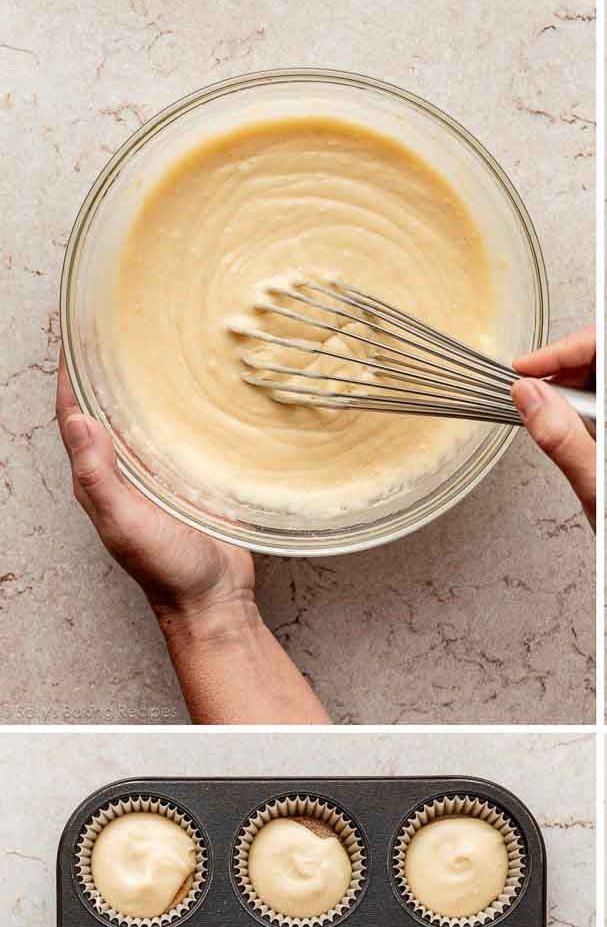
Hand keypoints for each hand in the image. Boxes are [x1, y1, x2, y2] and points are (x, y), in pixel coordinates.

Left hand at [57, 354, 255, 627]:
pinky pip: (179, 437)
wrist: (216, 599)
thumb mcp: (125, 523)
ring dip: (142, 386)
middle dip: (105, 370)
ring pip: (142, 419)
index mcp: (98, 479)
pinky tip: (195, 390)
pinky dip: (179, 411)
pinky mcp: (190, 480)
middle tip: (116, 326)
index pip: (74, 416)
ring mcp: (157, 476)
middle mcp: (123, 472)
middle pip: (106, 410)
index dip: (70, 375)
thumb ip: (99, 477)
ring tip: (153, 345)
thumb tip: (78, 420)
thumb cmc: (169, 569)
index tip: (76, 334)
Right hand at [512, 326, 594, 527]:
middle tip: (530, 388)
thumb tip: (530, 395)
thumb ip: (562, 437)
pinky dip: (572, 408)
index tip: (526, 368)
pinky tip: (564, 425)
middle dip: (560, 368)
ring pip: (596, 380)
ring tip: (547, 412)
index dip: (560, 351)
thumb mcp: (593, 483)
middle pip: (600, 358)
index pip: (603, 348)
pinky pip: (598, 403)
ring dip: (565, 390)